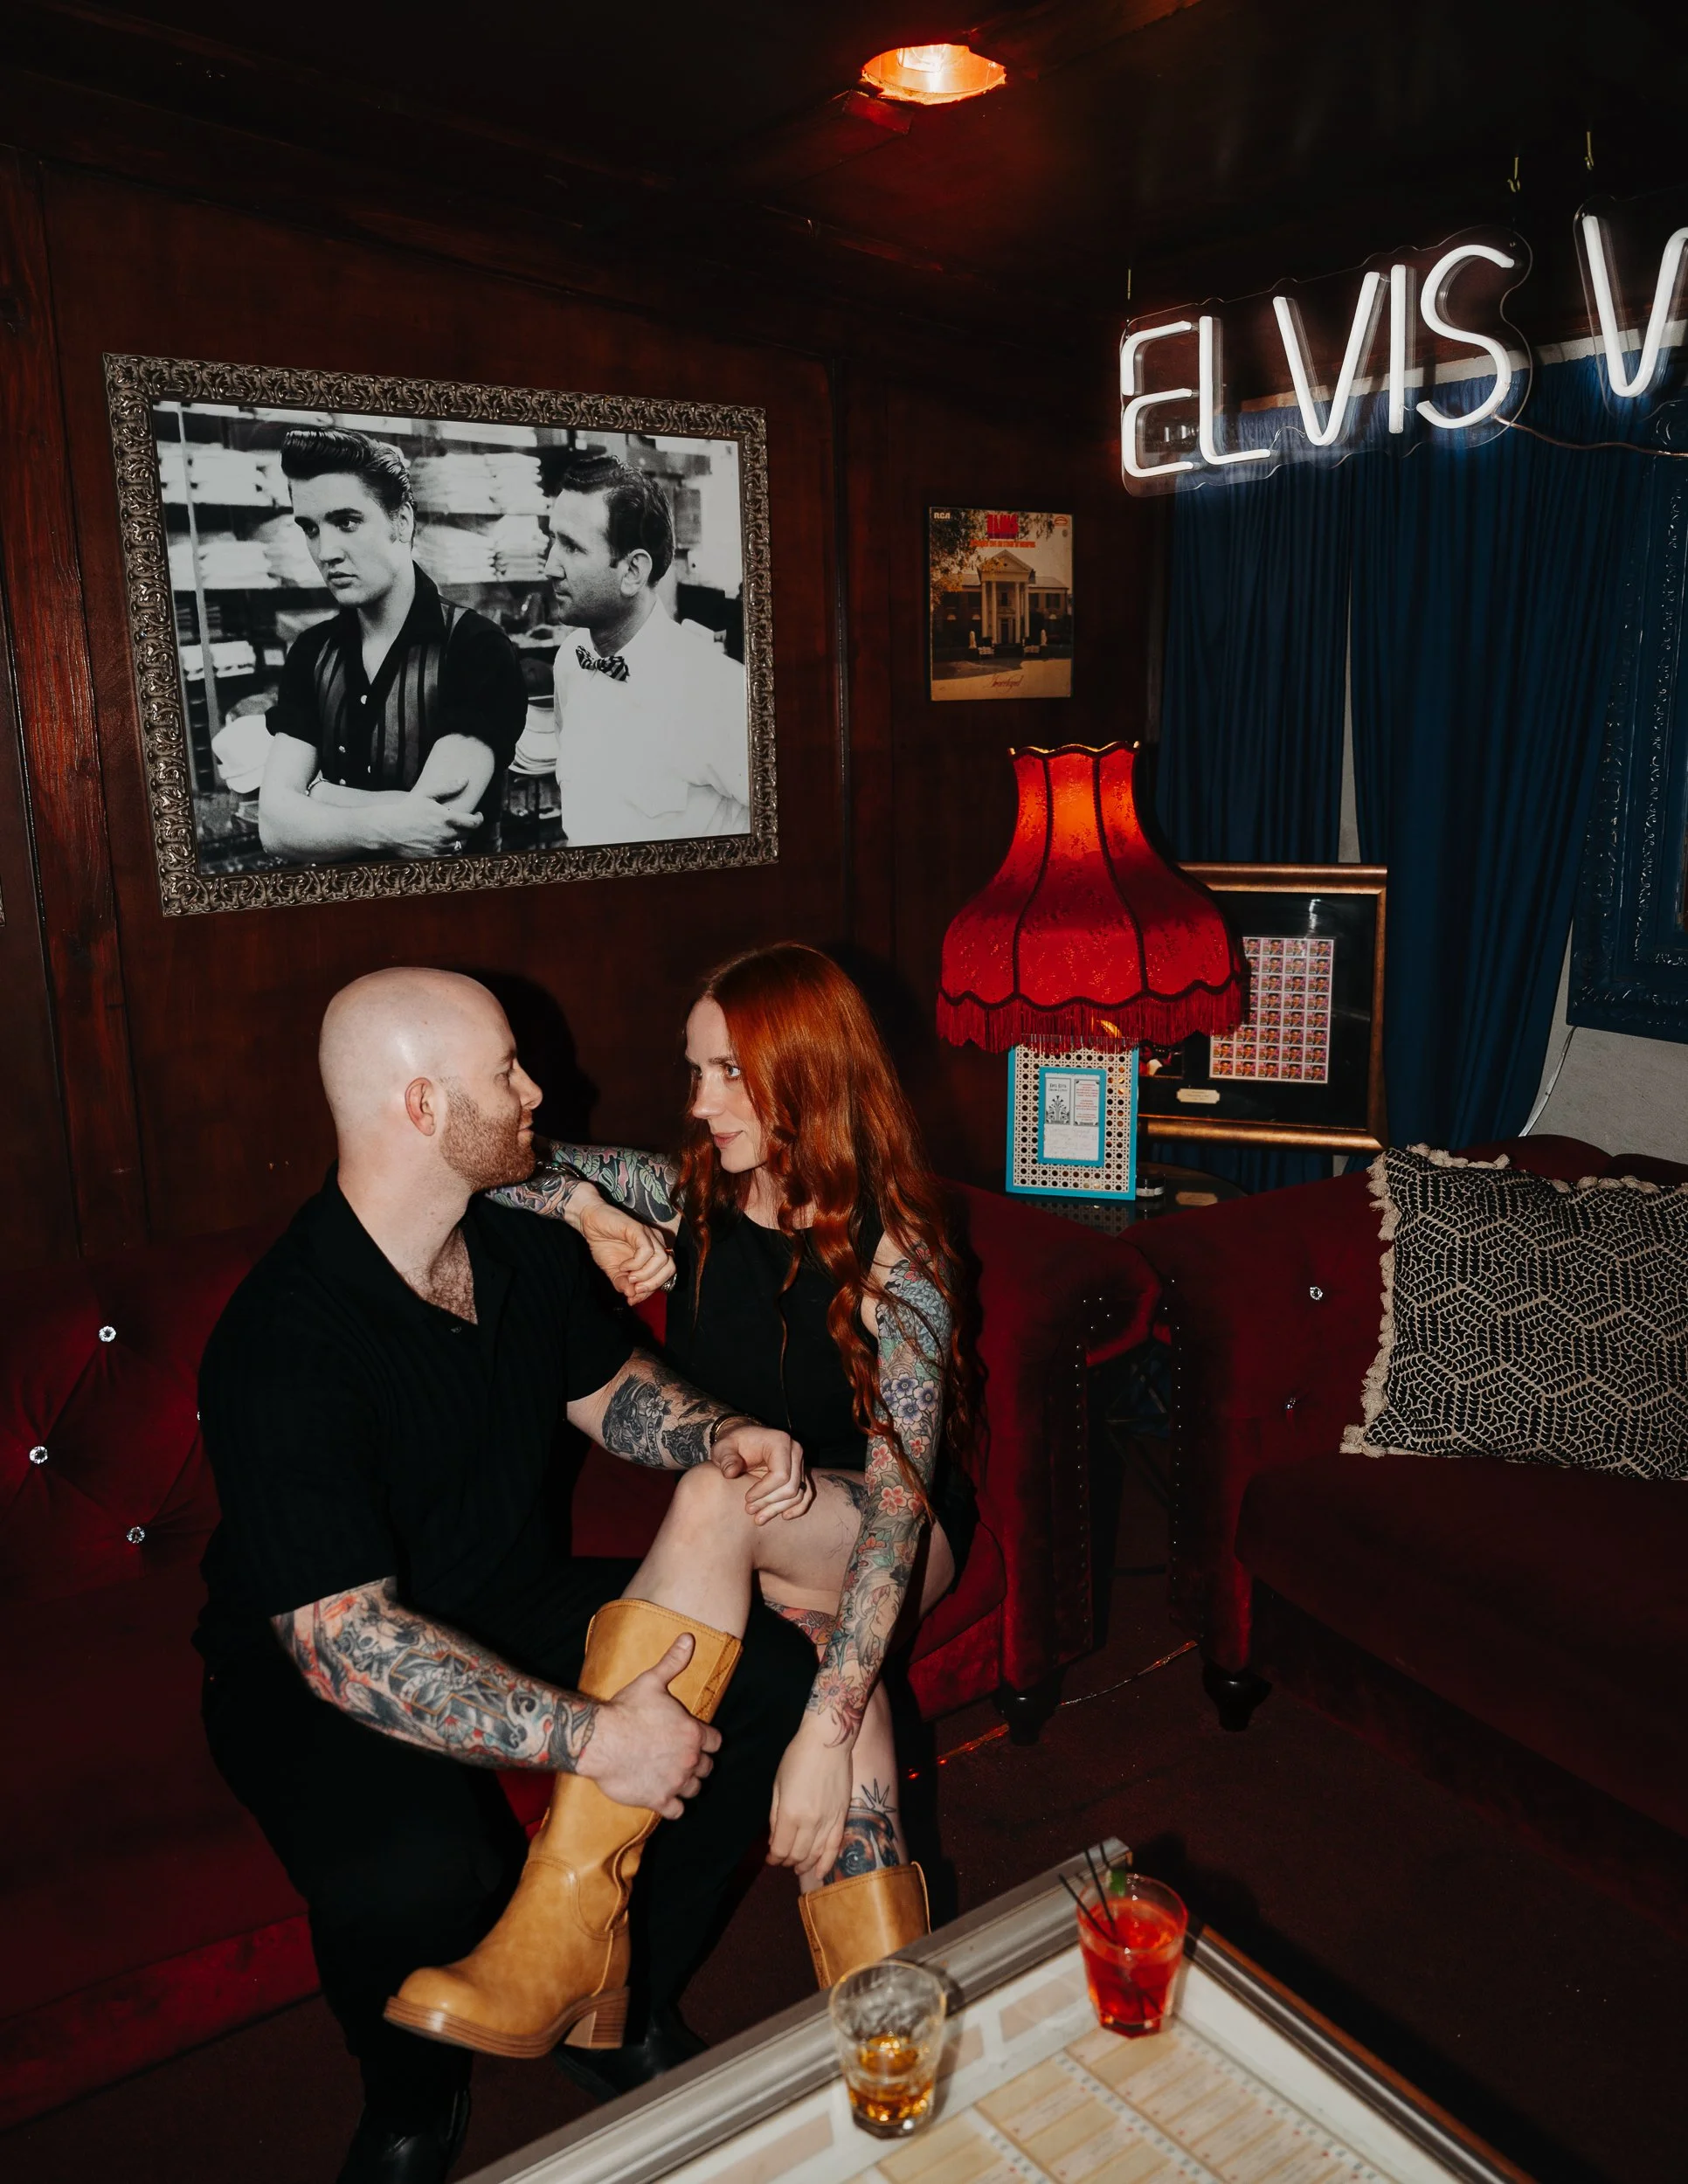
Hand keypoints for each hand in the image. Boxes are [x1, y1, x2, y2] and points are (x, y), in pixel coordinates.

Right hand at [379, 791, 483, 858]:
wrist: (388, 829)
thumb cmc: (407, 809)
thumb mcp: (426, 794)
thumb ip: (448, 787)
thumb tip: (466, 780)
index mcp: (447, 819)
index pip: (474, 823)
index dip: (479, 819)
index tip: (478, 815)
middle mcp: (446, 835)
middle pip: (468, 835)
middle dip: (469, 828)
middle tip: (464, 822)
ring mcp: (439, 848)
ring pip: (458, 846)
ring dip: (458, 840)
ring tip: (451, 832)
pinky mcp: (432, 858)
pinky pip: (448, 857)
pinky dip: (449, 851)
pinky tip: (443, 844)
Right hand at [566, 1181, 675, 1303]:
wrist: (590, 1223)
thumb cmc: (604, 1243)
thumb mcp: (613, 1271)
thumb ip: (623, 1283)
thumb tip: (631, 1296)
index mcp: (653, 1254)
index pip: (665, 1275)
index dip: (651, 1290)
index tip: (633, 1299)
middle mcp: (656, 1244)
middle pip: (670, 1268)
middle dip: (653, 1284)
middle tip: (635, 1288)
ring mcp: (649, 1236)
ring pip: (662, 1260)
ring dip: (645, 1274)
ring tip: (629, 1276)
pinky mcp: (639, 1229)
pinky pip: (647, 1251)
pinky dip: (636, 1263)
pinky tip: (623, 1265)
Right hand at [574, 1632, 719, 1817]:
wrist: (600, 1740)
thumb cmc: (626, 1710)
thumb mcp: (652, 1681)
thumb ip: (673, 1662)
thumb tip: (688, 1638)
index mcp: (693, 1732)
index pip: (715, 1741)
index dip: (707, 1739)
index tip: (697, 1738)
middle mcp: (690, 1759)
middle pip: (707, 1767)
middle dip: (698, 1762)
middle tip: (682, 1757)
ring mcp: (675, 1782)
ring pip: (695, 1789)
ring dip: (688, 1784)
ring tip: (674, 1777)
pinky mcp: (659, 1800)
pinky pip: (677, 1810)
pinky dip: (674, 1806)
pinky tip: (663, 1796)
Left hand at [714, 1421, 812, 1523]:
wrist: (743, 1440)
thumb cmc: (733, 1444)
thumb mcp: (724, 1447)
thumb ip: (726, 1459)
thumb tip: (731, 1473)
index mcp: (780, 1442)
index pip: (781, 1475)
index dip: (764, 1491)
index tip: (747, 1499)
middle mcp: (795, 1451)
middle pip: (790, 1487)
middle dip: (769, 1502)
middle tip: (749, 1510)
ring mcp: (800, 1463)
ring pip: (797, 1494)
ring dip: (779, 1509)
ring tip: (759, 1518)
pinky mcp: (800, 1473)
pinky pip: (805, 1494)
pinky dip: (797, 1507)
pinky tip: (784, 1516)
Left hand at [768, 1711, 854, 1880]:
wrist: (828, 1741)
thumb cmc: (797, 1757)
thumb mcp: (778, 1784)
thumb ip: (775, 1816)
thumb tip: (774, 1841)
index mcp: (791, 1813)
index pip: (781, 1849)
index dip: (774, 1858)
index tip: (770, 1858)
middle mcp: (811, 1821)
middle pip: (797, 1855)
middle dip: (787, 1861)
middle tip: (782, 1859)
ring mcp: (829, 1820)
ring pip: (815, 1854)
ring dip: (804, 1864)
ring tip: (797, 1866)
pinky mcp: (842, 1816)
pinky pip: (835, 1846)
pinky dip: (827, 1862)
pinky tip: (820, 1872)